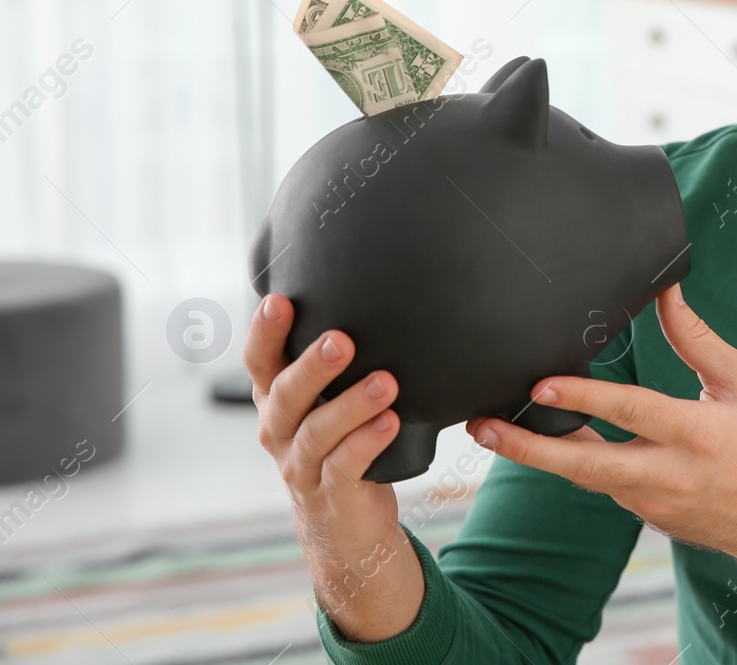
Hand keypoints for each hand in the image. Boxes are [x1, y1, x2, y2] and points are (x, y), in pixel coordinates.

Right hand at [245, 293, 423, 641]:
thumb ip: (339, 364)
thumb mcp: (327, 402)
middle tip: (341, 340)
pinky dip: (366, 444)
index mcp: (276, 401)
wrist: (344, 526)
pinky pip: (344, 467)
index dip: (264, 333)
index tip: (279, 301)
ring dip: (350, 405)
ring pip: (317, 432)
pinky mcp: (331, 495)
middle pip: (285, 394)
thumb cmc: (341, 444)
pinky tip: (391, 423)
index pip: (259, 362)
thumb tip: (379, 297)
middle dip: (312, 366)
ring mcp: (301, 466)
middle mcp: (279, 431)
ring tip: (385, 382)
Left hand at [465, 283, 736, 630]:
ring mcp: (651, 502)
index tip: (542, 386)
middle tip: (483, 428)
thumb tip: (666, 293)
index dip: (585, 399)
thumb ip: (697, 339)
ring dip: (536, 454)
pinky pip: (599, 483)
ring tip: (488, 431)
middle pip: (586, 464)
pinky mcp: (642, 514)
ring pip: (583, 477)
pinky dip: (569, 462)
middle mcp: (668, 473)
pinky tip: (536, 442)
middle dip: (529, 447)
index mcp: (697, 433)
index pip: (633, 411)